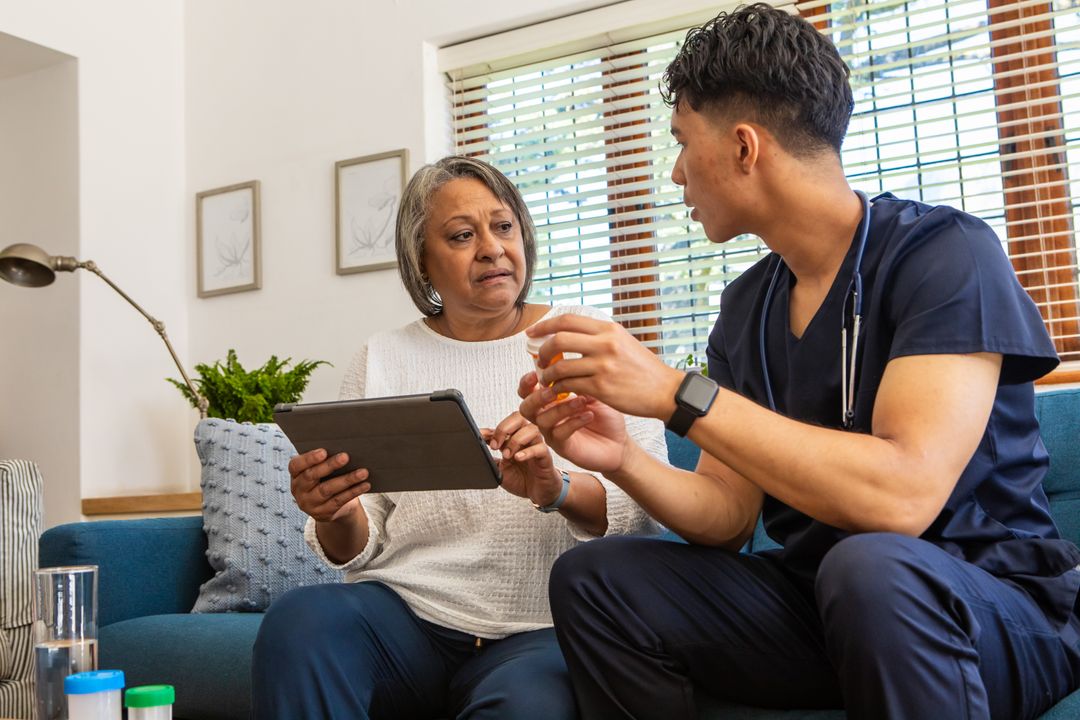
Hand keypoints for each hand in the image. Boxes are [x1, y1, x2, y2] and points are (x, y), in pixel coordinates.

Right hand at [289, 448, 370, 522]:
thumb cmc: (326, 477)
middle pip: (312, 476)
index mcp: (295, 474)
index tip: (324, 451)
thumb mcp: (320, 469)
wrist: (328, 504)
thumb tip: (344, 446)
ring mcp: (309, 503)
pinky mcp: (323, 513)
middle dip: (329, 465)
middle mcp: (298, 489)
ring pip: (327, 490)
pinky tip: (365, 484)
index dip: (309, 458)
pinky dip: (353, 492)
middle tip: (345, 456)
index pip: (296, 465)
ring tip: (363, 472)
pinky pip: (339, 501)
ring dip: (347, 480)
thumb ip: (324, 459)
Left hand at [482, 412, 563, 506]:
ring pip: (531, 429)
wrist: (538, 493)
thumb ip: (490, 458)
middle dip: (504, 428)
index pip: (503, 424)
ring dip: (515, 440)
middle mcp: (526, 438)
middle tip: (495, 445)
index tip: (480, 437)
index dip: (490, 430)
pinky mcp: (545, 457)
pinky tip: (518, 458)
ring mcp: (537, 445)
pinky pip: (540, 448)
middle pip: (518, 417)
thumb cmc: (521, 479)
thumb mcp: (500, 469)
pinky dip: (528, 452)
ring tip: (507, 455)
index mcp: (514, 437)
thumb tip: (477, 448)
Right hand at [517, 372, 631, 474]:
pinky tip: (588, 415)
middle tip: (553, 390)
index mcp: (552, 400)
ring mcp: (553, 433)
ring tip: (582, 401)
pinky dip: (573, 422)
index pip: (528, 390)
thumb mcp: (595, 393)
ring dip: (561, 408)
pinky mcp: (562, 447)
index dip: (527, 382)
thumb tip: (570, 366)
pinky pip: (559, 434)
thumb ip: (579, 380)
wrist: (619, 443)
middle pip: (526, 407)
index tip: (537, 373)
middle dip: (536, 397)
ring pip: (543, 420)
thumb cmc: (606, 418)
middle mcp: (548, 416)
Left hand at [526, 314, 683, 420]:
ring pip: (560, 366)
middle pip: (558, 339)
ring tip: (548, 379)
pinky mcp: (601, 388)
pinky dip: (559, 388)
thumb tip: (571, 333)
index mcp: (609, 329)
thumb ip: (599, 337)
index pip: (567, 320)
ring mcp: (603, 366)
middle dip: (542, 350)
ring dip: (548, 374)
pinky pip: (569, 385)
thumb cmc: (644, 369)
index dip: (544, 325)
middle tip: (539, 360)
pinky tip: (558, 391)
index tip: (532, 333)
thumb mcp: (624, 342)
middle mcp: (605, 344)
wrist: (666, 392)